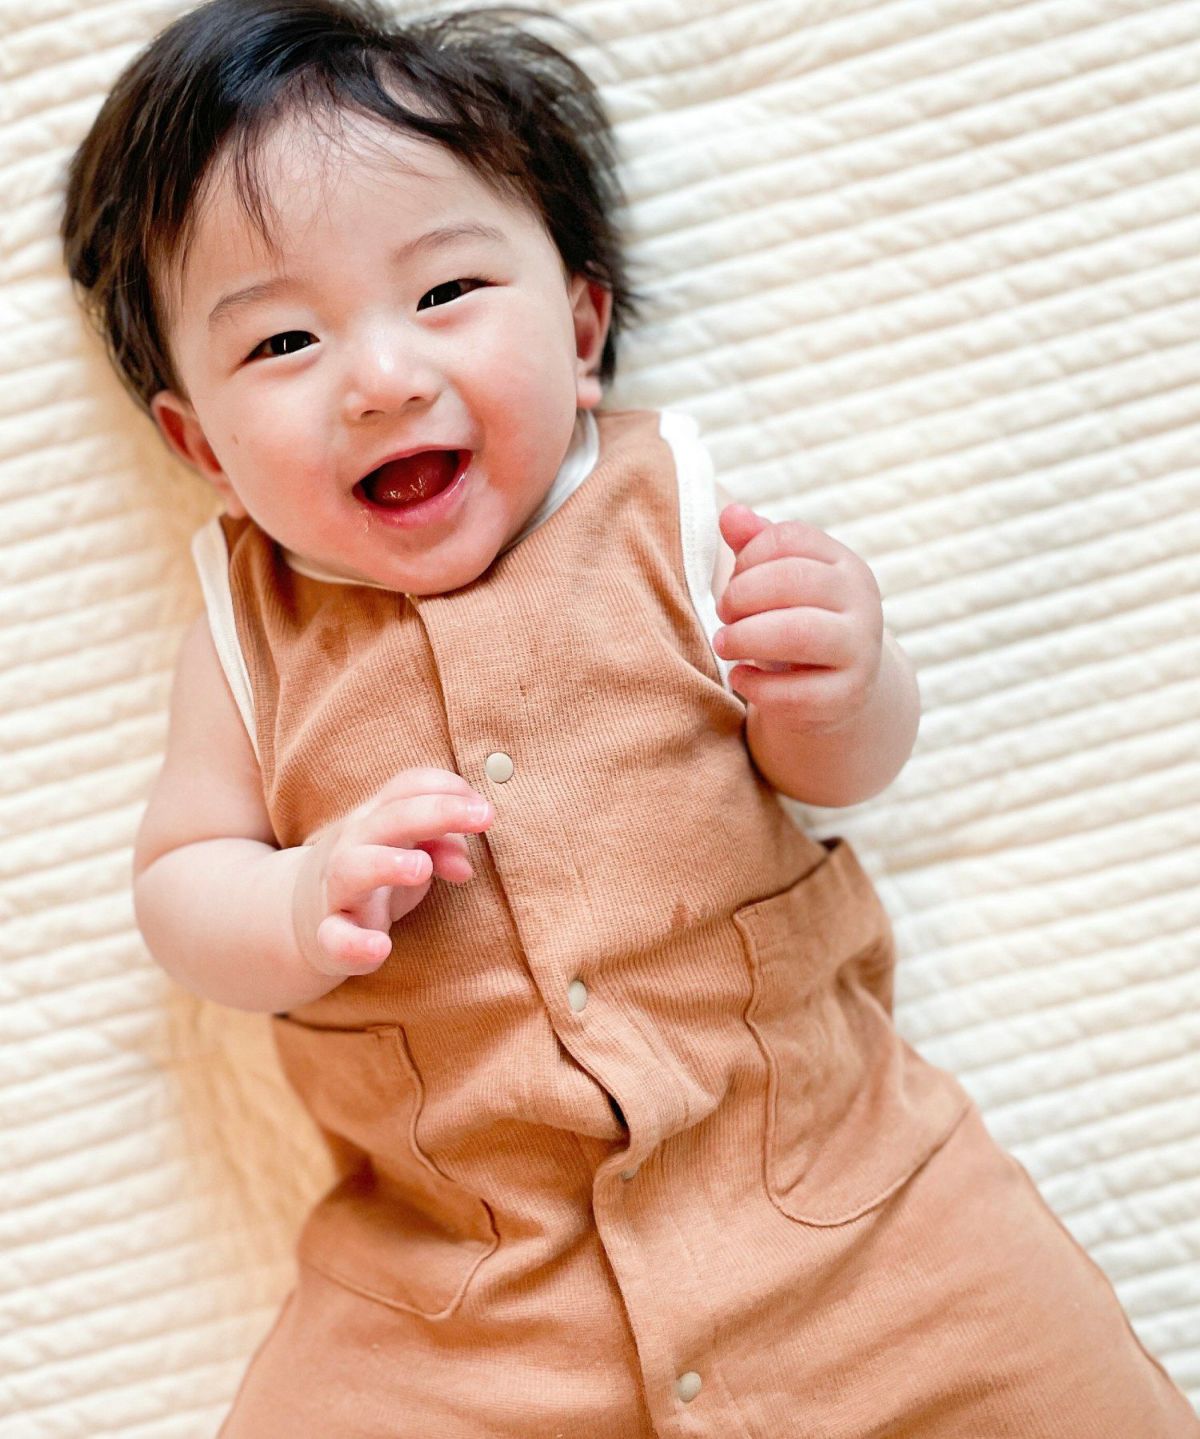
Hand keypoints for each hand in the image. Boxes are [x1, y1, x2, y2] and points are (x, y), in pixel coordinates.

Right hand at [291, 767, 492, 977]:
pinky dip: (354, 944)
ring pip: (353, 868)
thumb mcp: (410, 850)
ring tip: (422, 867)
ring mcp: (337, 888)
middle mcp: (353, 844)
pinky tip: (380, 947)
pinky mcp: (328, 935)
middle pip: (389, 818)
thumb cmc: (376, 872)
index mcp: (377, 818)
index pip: (408, 787)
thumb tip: (464, 866)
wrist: (303, 916)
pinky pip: (335, 938)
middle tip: (483, 816)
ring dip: (387, 863)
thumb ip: (444, 847)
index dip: (449, 789)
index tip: (485, 807)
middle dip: (436, 812)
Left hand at [714, 503, 884, 734]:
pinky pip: (796, 692)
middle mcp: (862, 602)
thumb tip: (730, 514)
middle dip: (742, 597)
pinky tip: (740, 678)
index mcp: (845, 564)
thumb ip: (754, 544)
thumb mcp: (779, 581)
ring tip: (724, 644)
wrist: (837, 688)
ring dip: (746, 638)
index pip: (789, 538)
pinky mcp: (847, 696)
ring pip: (799, 633)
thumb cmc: (797, 622)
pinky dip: (756, 685)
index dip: (747, 557)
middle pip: (793, 580)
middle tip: (723, 615)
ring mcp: (860, 650)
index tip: (734, 582)